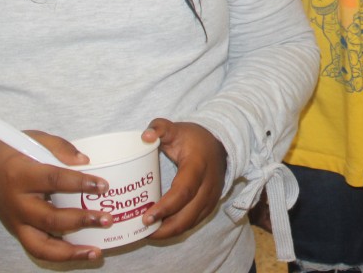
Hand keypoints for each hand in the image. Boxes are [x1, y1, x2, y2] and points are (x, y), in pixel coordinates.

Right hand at [0, 131, 109, 262]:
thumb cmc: (15, 151)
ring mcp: (16, 222)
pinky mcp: (18, 232)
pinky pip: (38, 249)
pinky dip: (60, 255)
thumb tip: (85, 162)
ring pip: (41, 245)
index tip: (103, 186)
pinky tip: (82, 253)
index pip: (54, 180)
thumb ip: (61, 148)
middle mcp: (17, 203)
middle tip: (107, 219)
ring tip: (96, 251)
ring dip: (70, 251)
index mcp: (21, 174)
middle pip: (50, 218)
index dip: (80, 184)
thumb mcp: (36, 139)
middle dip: (81, 221)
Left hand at [141, 119, 227, 239]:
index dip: (166, 207)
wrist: (219, 145)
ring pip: (191, 222)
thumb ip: (159, 128)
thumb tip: (144, 137)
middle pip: (188, 214)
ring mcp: (211, 197)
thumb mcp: (176, 129)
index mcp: (198, 165)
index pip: (184, 191)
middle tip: (143, 230)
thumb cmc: (193, 138)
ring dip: (170, 231)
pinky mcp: (210, 205)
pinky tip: (161, 230)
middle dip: (165, 227)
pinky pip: (193, 222)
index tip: (146, 217)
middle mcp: (208, 185)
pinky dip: (177, 229)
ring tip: (148, 233)